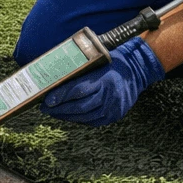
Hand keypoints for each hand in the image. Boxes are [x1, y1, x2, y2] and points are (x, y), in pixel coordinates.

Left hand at [41, 37, 164, 126]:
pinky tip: (68, 115)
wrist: (137, 71)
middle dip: (59, 109)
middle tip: (44, 108)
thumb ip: (79, 72)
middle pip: (79, 107)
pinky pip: (92, 121)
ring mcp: (113, 108)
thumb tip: (54, 79)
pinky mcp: (114, 116)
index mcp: (104, 80)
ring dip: (66, 115)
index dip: (60, 97)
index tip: (45, 100)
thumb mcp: (96, 62)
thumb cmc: (112, 63)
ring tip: (53, 112)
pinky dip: (79, 119)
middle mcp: (109, 96)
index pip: (77, 90)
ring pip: (84, 116)